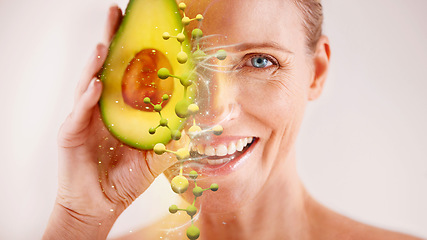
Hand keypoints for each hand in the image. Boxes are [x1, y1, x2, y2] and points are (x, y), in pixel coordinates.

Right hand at [44, 6, 181, 238]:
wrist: (101, 204)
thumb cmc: (125, 179)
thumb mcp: (155, 158)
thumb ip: (170, 140)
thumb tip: (192, 123)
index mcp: (120, 109)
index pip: (126, 74)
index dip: (134, 52)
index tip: (145, 30)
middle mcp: (101, 107)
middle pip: (105, 68)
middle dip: (111, 40)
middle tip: (117, 14)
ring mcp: (84, 117)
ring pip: (89, 82)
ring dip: (97, 62)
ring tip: (107, 43)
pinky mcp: (71, 132)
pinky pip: (79, 111)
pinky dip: (88, 97)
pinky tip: (96, 84)